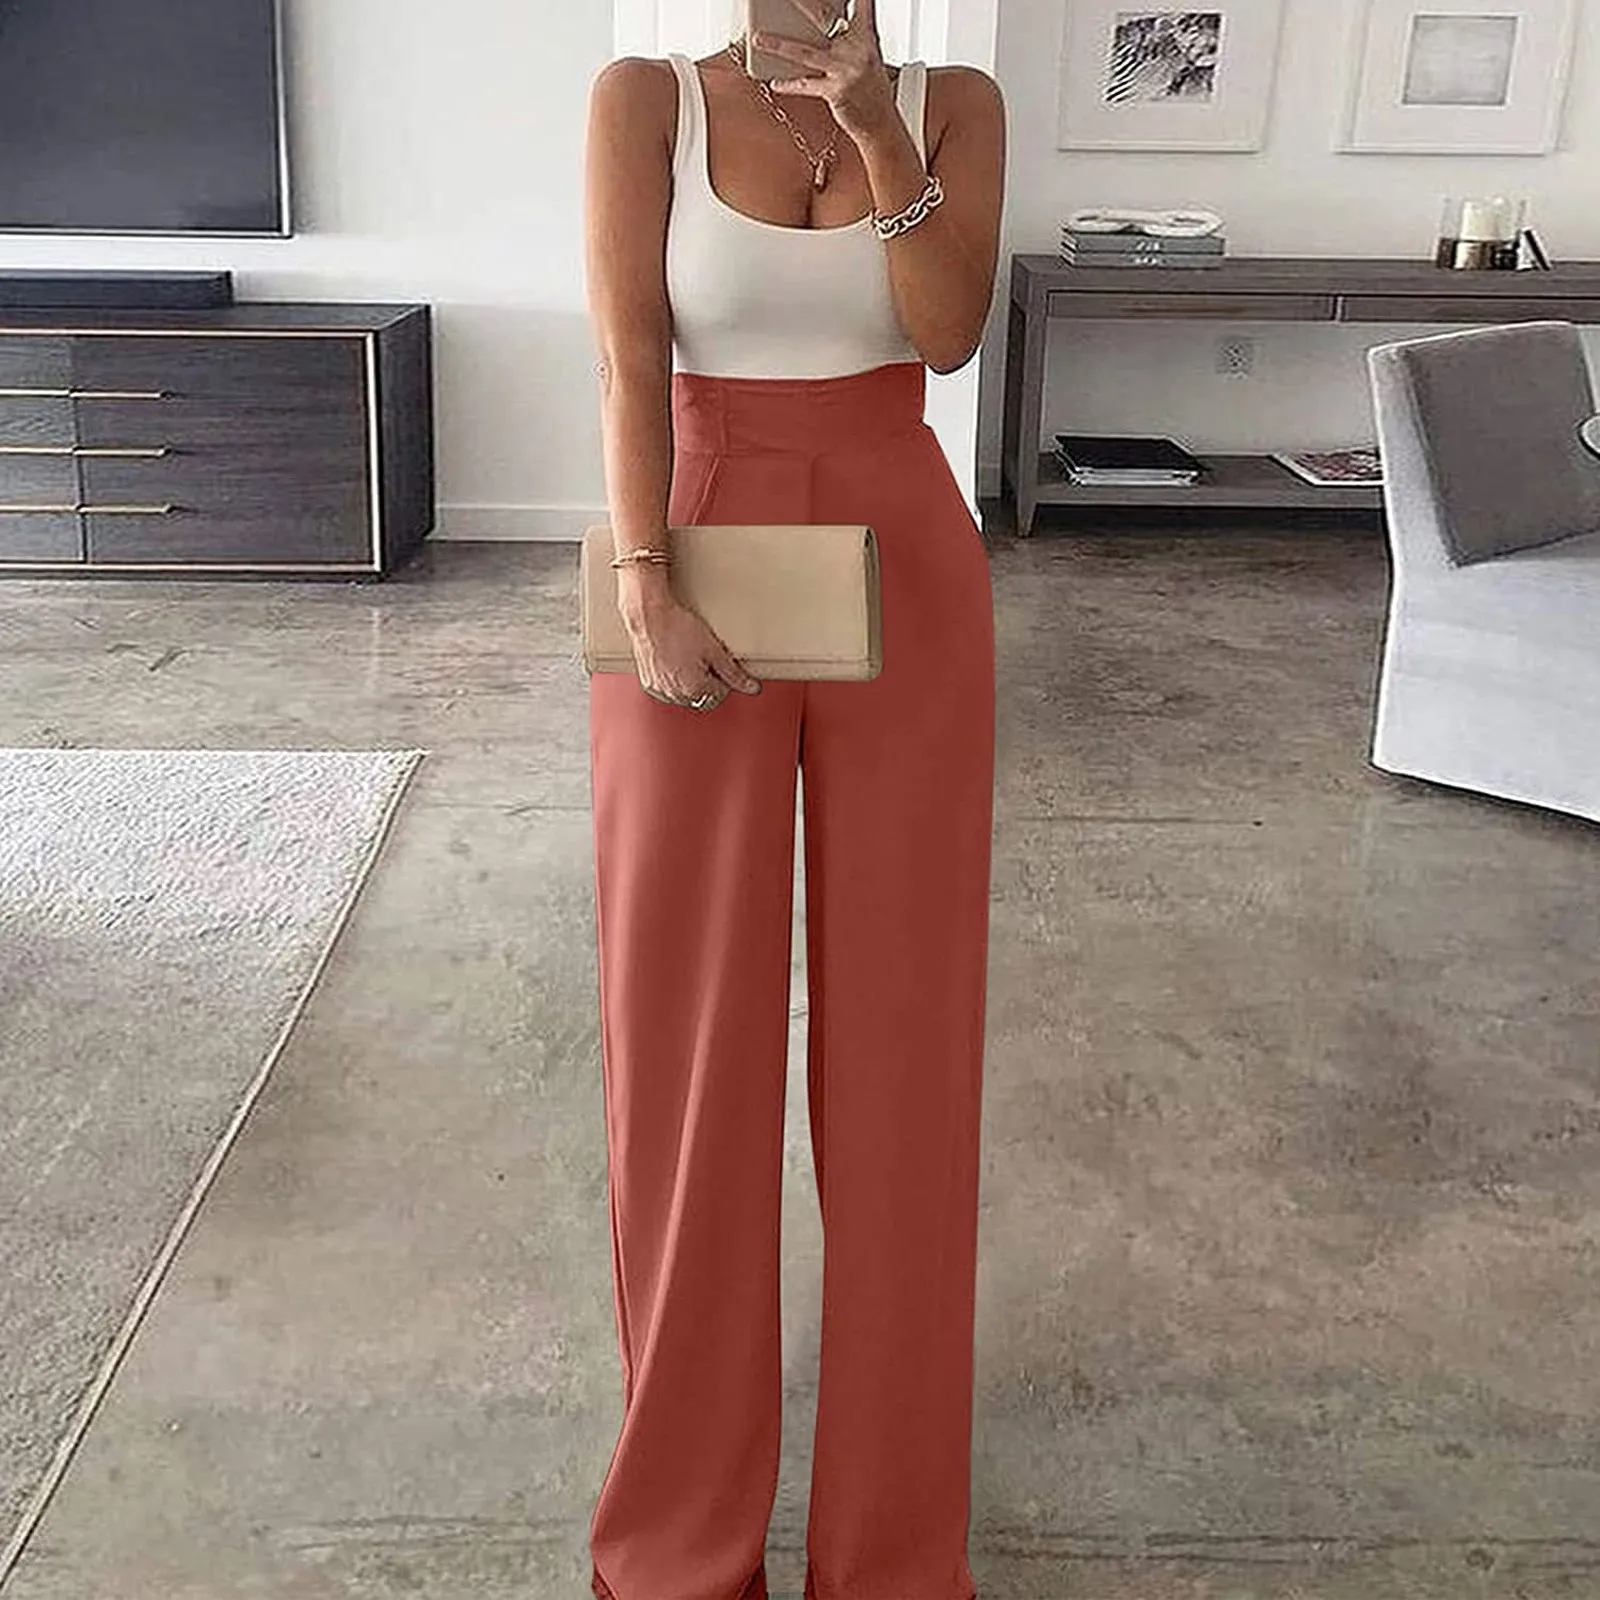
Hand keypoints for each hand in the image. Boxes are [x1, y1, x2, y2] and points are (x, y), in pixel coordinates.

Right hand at [620, 589, 762, 711]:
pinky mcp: (648, 681)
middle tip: (705, 658)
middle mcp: (677, 694)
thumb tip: (751, 688)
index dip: (723, 676)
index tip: (720, 662)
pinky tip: (674, 661)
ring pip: (684, 693)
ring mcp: (661, 689)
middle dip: (707, 681)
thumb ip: (734, 673)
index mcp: (696, 689)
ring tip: (688, 657)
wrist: (649, 616)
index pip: (720, 693)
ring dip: (689, 681)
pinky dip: (672, 678)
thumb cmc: (679, 628)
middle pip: (702, 696)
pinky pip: (666, 687)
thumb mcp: (714, 650)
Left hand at [754, 0, 898, 144]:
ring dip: (777, 46)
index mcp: (867, 35)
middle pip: (823, 16)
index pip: (861, 3)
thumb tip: (822, 27)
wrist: (881, 124)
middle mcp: (857, 48)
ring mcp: (845, 69)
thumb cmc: (872, 91)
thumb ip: (847, 37)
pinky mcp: (835, 91)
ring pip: (804, 52)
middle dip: (803, 4)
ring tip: (757, 39)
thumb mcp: (867, 56)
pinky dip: (789, 85)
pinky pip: (805, 85)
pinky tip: (775, 82)